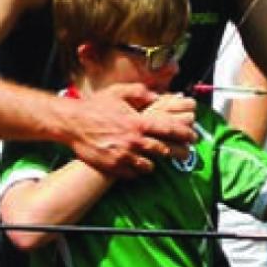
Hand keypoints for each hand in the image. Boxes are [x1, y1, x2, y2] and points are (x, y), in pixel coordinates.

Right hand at [65, 83, 196, 178]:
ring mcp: (123, 156)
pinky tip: (138, 164)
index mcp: (138, 122)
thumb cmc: (96, 106)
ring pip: (150, 165)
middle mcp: (133, 140)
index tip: (194, 136)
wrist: (73, 123)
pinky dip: (138, 170)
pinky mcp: (113, 166)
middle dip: (177, 152)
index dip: (185, 133)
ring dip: (155, 162)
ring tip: (157, 158)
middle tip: (185, 152)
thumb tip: (159, 96)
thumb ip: (142, 93)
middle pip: (164, 150)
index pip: (169, 130)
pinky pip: (133, 173)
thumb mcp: (120, 92)